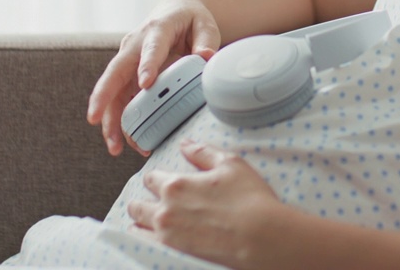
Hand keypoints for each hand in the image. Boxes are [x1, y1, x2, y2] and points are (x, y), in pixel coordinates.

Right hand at [86, 0, 221, 155]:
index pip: (151, 48)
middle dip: (103, 96)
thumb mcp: (204, 24)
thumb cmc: (191, 20)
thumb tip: (206, 57)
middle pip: (115, 71)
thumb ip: (206, 41)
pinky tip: (125, 143)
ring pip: (113, 91)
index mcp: (157, 29)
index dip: (147, 65)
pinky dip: (120, 121)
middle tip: (93, 119)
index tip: (145, 84)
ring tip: (114, 147)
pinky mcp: (127, 75)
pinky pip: (120, 100)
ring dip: (110, 119)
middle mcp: (135, 44)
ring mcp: (127, 60)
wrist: (175, 12)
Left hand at [127, 140, 282, 268]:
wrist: (261, 237)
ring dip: (140, 220)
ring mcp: (167, 235)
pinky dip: (142, 239)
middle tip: (152, 201)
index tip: (161, 181)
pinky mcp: (172, 254)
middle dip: (143, 200)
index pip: (151, 178)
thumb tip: (185, 144)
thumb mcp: (230, 164)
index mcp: (176, 185)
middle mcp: (165, 210)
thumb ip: (203, 152)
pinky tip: (149, 236)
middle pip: (138, 204)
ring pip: (138, 225)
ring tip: (147, 220)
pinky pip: (144, 246)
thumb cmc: (250, 199)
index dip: (156, 178)